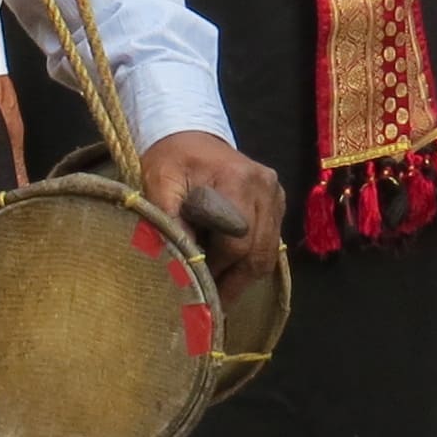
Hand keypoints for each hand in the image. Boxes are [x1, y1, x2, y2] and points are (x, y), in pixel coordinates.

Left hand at [137, 129, 284, 290]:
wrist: (189, 133)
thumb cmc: (171, 159)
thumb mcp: (159, 183)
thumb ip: (168, 219)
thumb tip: (179, 263)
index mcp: (236, 179)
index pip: (235, 240)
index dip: (217, 269)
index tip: (197, 289)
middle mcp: (264, 187)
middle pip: (257, 251)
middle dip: (234, 281)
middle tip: (211, 303)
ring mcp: (275, 194)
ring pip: (268, 252)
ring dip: (244, 276)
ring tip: (220, 293)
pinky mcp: (277, 201)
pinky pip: (270, 242)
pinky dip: (251, 260)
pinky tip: (230, 270)